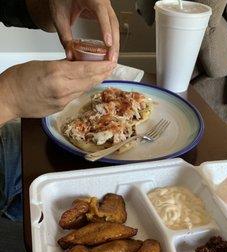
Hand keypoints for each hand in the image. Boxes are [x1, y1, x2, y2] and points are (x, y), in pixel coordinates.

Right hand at [0, 59, 114, 122]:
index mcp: (57, 73)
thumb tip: (76, 62)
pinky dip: (83, 88)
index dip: (101, 66)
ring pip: (84, 89)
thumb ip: (62, 64)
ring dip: (95, 81)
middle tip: (112, 67)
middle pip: (89, 81)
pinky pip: (76, 96)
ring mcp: (63, 100)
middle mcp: (63, 88)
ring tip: (103, 74)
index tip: (111, 62)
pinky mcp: (61, 108)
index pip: (86, 69)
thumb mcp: (42, 64)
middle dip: (102, 74)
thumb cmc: (19, 79)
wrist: (9, 99)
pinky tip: (87, 84)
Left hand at [49, 0, 119, 61]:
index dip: (105, 28)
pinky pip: (112, 27)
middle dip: (114, 42)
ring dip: (115, 44)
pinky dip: (113, 40)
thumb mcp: (60, 17)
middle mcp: (101, 1)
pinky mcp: (105, 15)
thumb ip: (64, 36)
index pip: (101, 11)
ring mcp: (105, 8)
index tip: (108, 43)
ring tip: (112, 58)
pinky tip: (111, 51)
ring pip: (114, 26)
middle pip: (112, 22)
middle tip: (111, 58)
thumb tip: (71, 55)